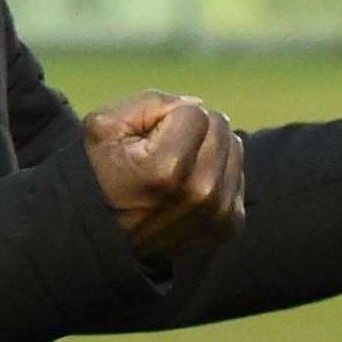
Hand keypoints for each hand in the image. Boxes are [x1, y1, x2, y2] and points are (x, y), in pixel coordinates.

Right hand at [83, 92, 245, 259]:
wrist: (105, 239)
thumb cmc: (102, 174)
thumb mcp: (105, 126)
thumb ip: (151, 102)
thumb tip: (197, 105)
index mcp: (167, 168)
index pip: (195, 112)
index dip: (167, 118)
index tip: (148, 142)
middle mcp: (200, 193)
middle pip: (219, 126)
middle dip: (192, 130)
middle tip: (163, 153)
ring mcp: (219, 212)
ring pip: (233, 146)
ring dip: (208, 149)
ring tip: (177, 170)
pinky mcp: (231, 225)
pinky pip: (238, 173)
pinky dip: (217, 173)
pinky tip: (190, 187)